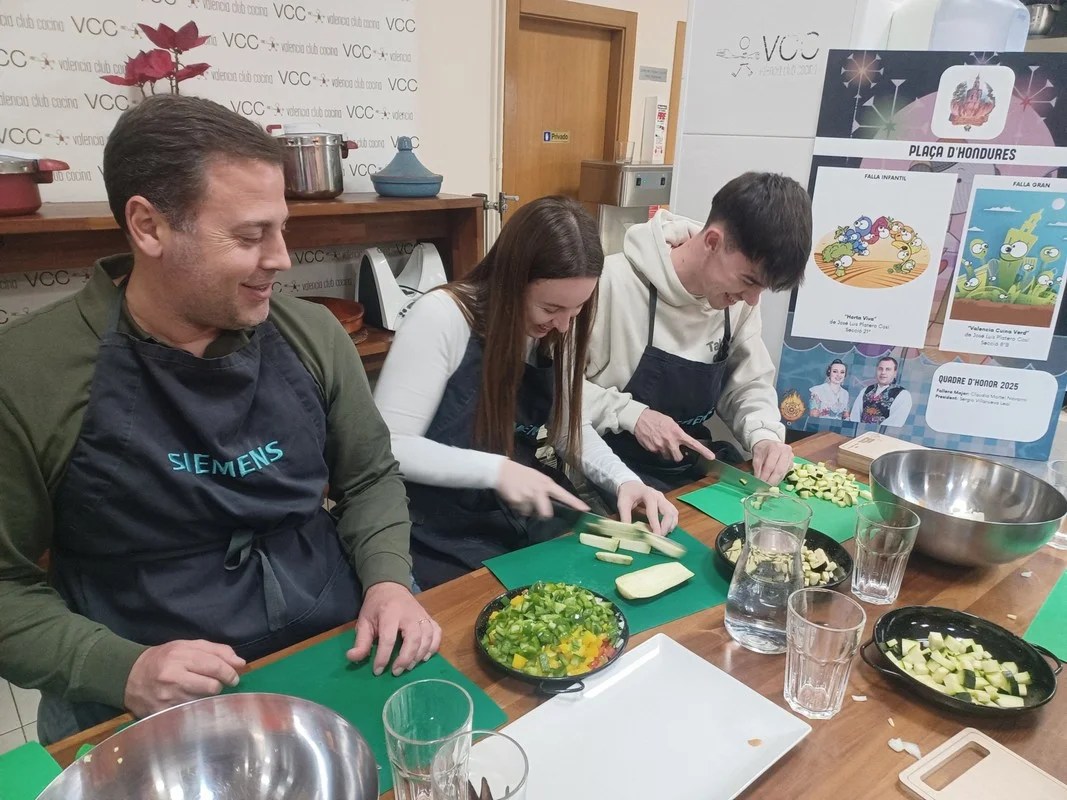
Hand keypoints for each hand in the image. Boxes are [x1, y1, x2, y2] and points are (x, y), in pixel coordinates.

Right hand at [124, 640, 244, 717]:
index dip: (229, 672)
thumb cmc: (163, 658)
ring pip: (203, 700)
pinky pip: (190, 712)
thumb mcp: (187, 646)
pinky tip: (190, 701)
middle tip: (219, 683)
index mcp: (179, 656)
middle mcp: (172, 677)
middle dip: (220, 685)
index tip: (235, 676)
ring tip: (199, 690)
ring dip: (207, 696)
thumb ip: (216, 650)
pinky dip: (195, 707)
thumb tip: (240, 663)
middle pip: (212, 686)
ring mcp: (167, 697)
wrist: (130, 677)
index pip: (214, 666)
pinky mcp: (163, 713)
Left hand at [348, 581, 441, 675]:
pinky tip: (425, 657)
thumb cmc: (376, 607)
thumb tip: (352, 658)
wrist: (390, 587)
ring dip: (419, 655)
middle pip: (413, 638)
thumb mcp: (364, 621)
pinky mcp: (429, 617)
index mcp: (390, 613)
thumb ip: (361, 641)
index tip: (378, 671)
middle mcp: (409, 613)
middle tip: (396, 672)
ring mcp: (422, 614)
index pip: (389, 638)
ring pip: (427, 637)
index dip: (383, 657)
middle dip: (405, 658)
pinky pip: (437, 632)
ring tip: (409, 667)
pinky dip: (434, 646)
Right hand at [495, 459, 587, 518]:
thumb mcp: (537, 478)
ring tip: (521, 497)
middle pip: (546, 512)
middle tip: (539, 512)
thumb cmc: (522, 475)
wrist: (502, 470)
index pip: (564, 495)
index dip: (575, 503)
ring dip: (526, 508)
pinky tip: (514, 496)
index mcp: (546, 483)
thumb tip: (550, 506)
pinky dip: (517, 506)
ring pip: (530, 511)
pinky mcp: (517, 500)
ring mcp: (528, 495)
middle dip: (543, 514)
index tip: (585, 509)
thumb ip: (545, 490)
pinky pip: (520, 510)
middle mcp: (539, 489)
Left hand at [616, 481, 677, 535]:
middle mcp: (659, 496)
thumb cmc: (627, 493)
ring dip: (670, 525)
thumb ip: (625, 516)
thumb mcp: (622, 503)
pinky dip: (672, 522)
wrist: (631, 485)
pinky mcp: (666, 503)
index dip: (655, 524)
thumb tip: (628, 531)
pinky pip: (673, 513)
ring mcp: (664, 499)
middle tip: (659, 537)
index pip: (654, 511)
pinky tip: (666, 529)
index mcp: (648, 494)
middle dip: (665, 526)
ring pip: (673, 513)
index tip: (655, 536)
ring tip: (663, 534)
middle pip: (668, 512)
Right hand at [633, 409, 715, 462]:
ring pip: (667, 457)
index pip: (693, 444)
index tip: (712, 457)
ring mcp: (661, 447)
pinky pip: (657, 454)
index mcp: (677, 433)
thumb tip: (681, 440)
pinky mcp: (652, 450)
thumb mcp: (671, 422)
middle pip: (678, 458)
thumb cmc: (656, 418)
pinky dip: (657, 450)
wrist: (639, 419)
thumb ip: (677, 433)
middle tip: (674, 449)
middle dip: (677, 455)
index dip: (703, 451)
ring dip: (667, 453)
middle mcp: (671, 442)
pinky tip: (654, 442)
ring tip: (662, 443)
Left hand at [751, 440, 793, 484]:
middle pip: (779, 470)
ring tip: (768, 487)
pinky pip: (786, 473)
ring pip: (783, 473)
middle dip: (771, 481)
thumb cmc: (762, 449)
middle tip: (765, 488)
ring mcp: (790, 457)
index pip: (770, 466)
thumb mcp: (756, 456)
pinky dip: (779, 478)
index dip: (765, 476)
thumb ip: (757, 467)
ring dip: (775, 481)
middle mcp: (785, 451)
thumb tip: (758, 480)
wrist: (768, 443)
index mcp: (775, 448)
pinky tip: (773, 482)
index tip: (760, 483)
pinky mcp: (792, 462)